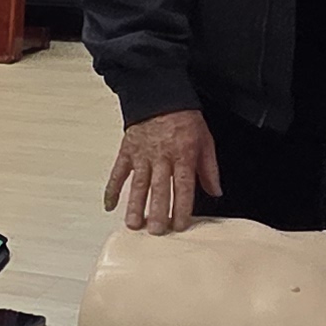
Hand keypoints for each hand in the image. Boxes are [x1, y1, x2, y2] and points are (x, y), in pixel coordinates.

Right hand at [103, 109, 221, 233]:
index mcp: (183, 155)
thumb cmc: (183, 118)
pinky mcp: (127, 151)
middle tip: (155, 230)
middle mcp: (162, 157)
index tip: (179, 224)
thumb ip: (209, 168)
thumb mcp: (205, 139)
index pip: (183, 186)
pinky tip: (109, 205)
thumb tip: (216, 191)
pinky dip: (112, 188)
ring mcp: (142, 155)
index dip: (181, 207)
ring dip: (134, 205)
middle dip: (157, 211)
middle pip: (159, 188)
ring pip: (138, 184)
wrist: (159, 95)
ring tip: (133, 224)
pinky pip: (118, 172)